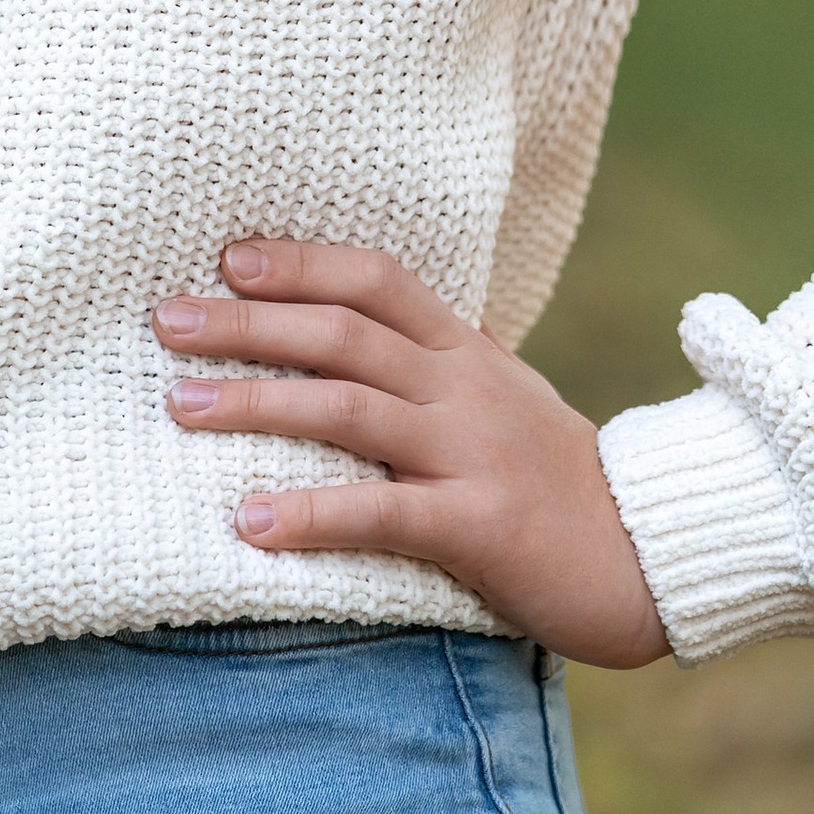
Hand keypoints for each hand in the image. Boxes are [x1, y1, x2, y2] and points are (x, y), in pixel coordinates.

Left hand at [153, 240, 668, 667]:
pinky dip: (310, 514)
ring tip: (180, 407)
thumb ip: (429, 370)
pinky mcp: (477, 524)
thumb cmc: (554, 479)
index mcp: (465, 350)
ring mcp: (470, 451)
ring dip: (255, 404)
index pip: (375, 279)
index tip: (228, 258)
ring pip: (348, 408)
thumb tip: (341, 346)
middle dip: (248, 323)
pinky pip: (380, 512)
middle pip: (342, 333)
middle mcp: (463, 386)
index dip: (301, 261)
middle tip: (166, 321)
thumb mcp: (496, 400)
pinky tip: (249, 524)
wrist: (647, 555)